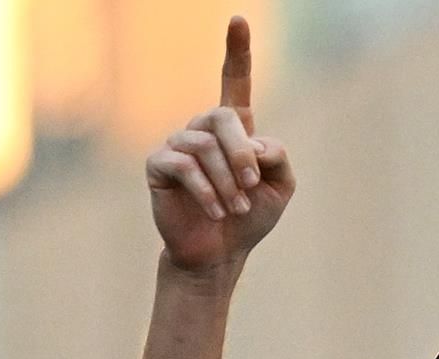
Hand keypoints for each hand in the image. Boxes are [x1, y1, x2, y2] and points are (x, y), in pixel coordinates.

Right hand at [146, 15, 295, 275]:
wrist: (218, 255)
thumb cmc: (248, 219)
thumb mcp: (280, 187)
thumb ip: (277, 157)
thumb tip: (253, 141)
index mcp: (234, 129)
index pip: (235, 81)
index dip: (237, 51)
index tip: (238, 19)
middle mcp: (203, 129)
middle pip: (224, 116)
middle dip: (242, 152)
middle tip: (252, 185)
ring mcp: (177, 145)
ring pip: (205, 146)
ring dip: (227, 181)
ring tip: (235, 208)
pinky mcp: (159, 166)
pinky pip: (184, 165)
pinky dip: (206, 190)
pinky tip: (216, 211)